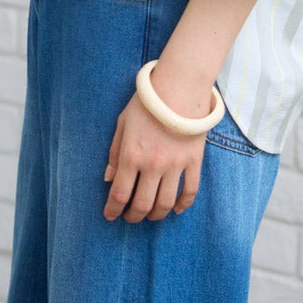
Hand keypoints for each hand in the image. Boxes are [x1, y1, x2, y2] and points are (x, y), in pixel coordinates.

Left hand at [103, 92, 205, 222]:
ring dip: (156, 215)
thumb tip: (108, 178)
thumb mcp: (123, 123)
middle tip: (130, 217)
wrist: (180, 85)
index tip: (110, 216)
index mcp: (132, 154)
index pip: (119, 193)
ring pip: (165, 203)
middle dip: (133, 216)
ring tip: (150, 214)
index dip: (113, 209)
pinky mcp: (194, 161)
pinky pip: (190, 191)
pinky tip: (176, 209)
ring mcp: (175, 165)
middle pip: (142, 205)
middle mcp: (153, 164)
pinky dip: (183, 205)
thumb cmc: (147, 103)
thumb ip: (114, 152)